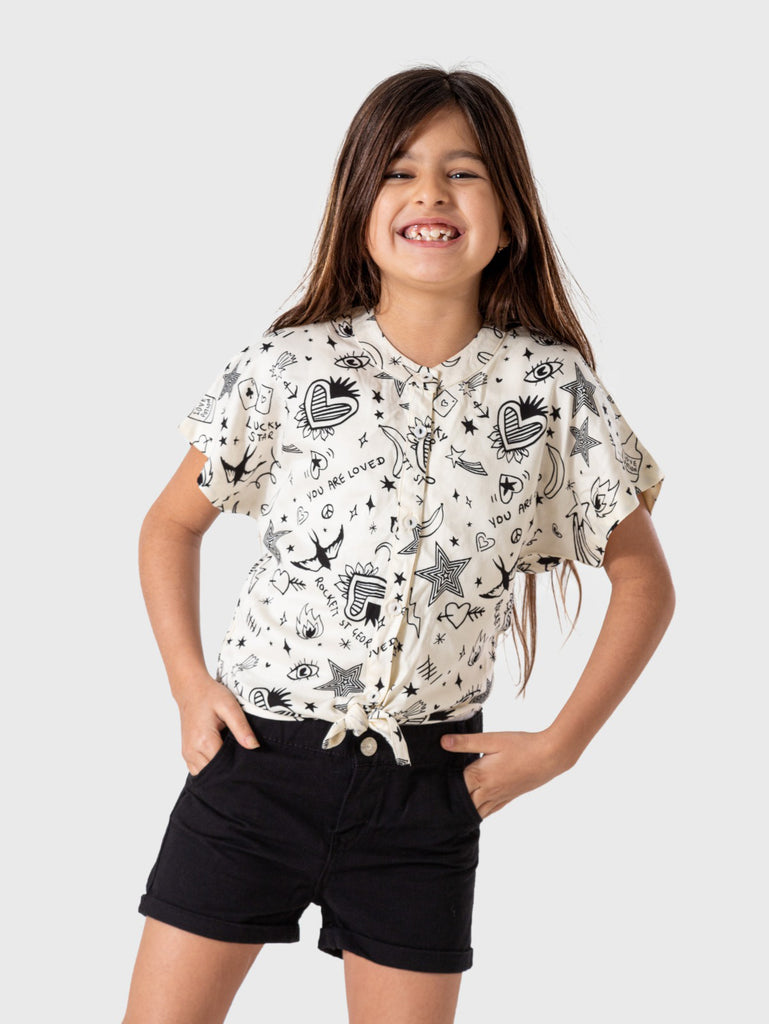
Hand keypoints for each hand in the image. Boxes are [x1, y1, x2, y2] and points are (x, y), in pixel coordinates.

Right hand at [176, 674, 259, 775]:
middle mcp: (193, 751)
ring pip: (206, 775)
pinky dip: (210, 768)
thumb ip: (241, 728)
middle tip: (244, 762)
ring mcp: (187, 754)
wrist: (191, 690)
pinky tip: (221, 758)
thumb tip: (254, 746)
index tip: (249, 762)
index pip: (224, 766)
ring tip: (232, 759)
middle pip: (214, 773)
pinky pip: (199, 770)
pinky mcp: (187, 753)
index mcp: (204, 740)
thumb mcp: (230, 707)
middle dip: (229, 770)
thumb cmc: (210, 695)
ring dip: (219, 771)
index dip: (238, 766)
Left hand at [440, 730, 572, 819]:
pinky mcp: (510, 796)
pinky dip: (481, 813)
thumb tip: (443, 743)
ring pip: (477, 811)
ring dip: (464, 812)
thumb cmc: (521, 745)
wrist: (550, 757)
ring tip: (451, 814)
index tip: (429, 790)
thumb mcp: (492, 739)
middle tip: (436, 807)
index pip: (455, 787)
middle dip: (451, 805)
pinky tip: (477, 812)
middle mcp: (488, 790)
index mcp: (480, 775)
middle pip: (464, 803)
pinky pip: (491, 810)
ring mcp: (500, 796)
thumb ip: (466, 742)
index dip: (442, 787)